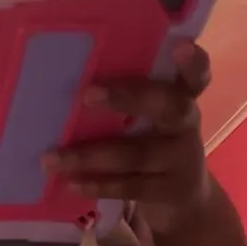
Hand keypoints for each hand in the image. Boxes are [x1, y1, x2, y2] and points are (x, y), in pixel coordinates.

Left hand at [43, 40, 212, 233]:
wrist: (186, 199)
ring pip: (137, 154)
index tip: (181, 46)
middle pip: (168, 106)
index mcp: (183, 96)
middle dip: (128, 98)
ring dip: (90, 156)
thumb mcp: (151, 119)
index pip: (195, 75)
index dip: (193, 62)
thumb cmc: (154, 143)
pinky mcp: (172, 191)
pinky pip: (131, 186)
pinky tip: (71, 183)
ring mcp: (184, 159)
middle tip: (86, 93)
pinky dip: (98, 185)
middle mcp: (188, 123)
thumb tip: (66, 89)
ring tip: (51, 158)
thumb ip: (128, 101)